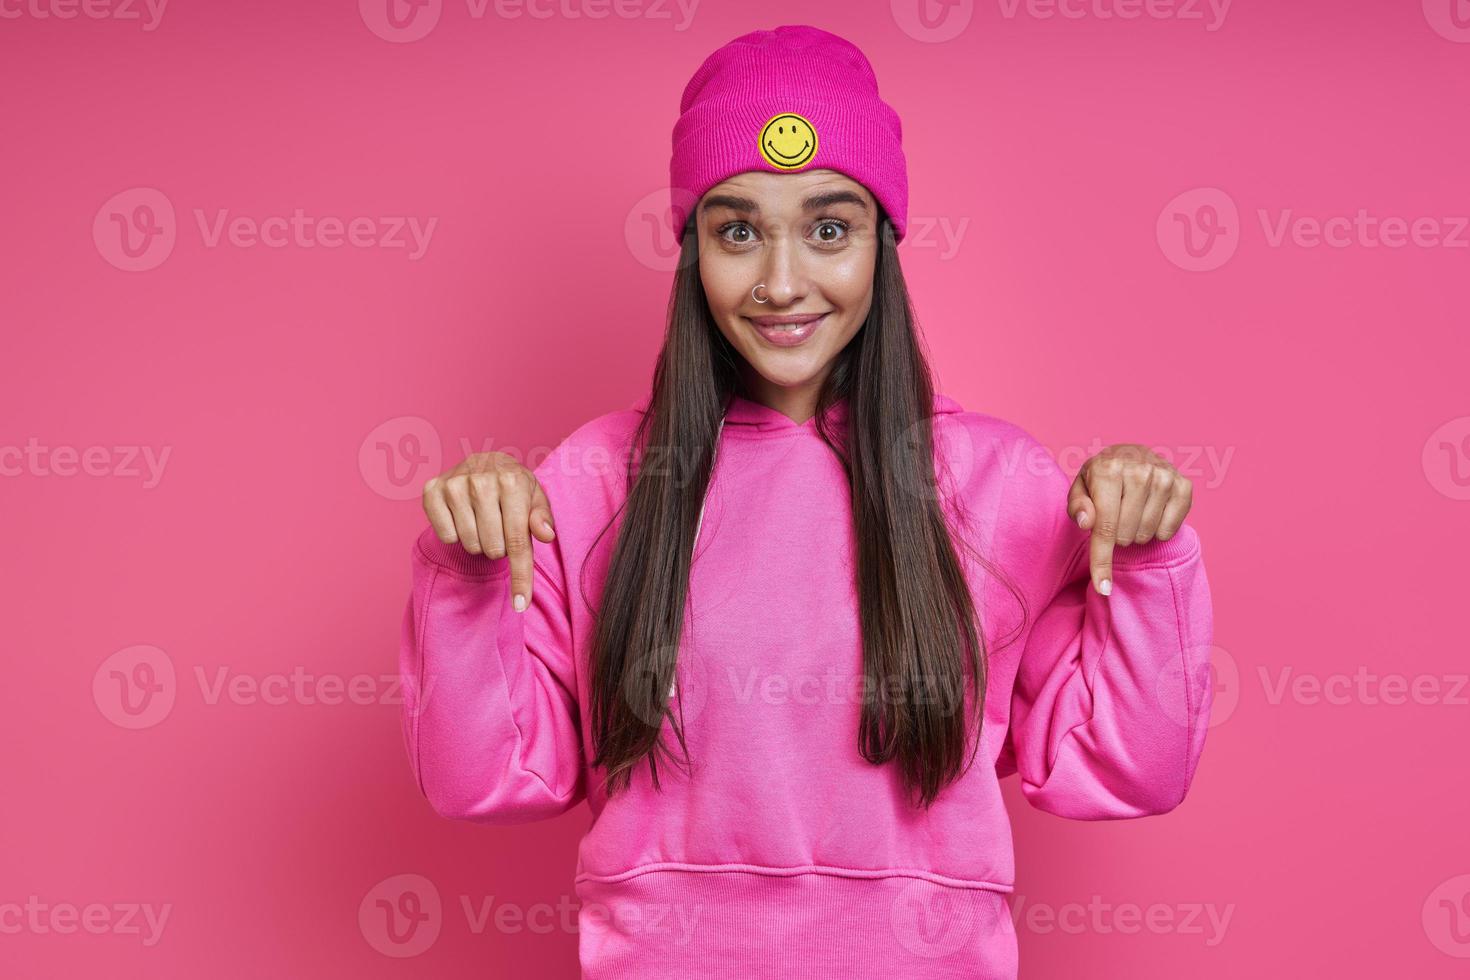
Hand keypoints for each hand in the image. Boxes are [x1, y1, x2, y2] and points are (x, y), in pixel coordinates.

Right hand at [421, 453, 556, 611]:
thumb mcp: (536, 500)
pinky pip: (446, 537)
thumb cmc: (515, 489)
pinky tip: (463, 517)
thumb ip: (542, 518)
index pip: (518, 541)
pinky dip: (456, 535)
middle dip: (501, 548)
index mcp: (513, 481)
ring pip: (470, 544)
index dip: (521, 576)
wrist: (485, 464)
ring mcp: (454, 484)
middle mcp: (482, 480)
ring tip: (484, 522)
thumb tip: (546, 535)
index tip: (521, 605)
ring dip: (480, 542)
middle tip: (501, 529)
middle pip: (493, 548)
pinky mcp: (432, 490)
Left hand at [1066, 445, 1191, 597]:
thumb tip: (1086, 522)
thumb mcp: (1080, 488)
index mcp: (1107, 468)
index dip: (1102, 560)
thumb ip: (1077, 506)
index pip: (1105, 525)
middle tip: (1115, 518)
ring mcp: (1164, 476)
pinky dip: (1157, 530)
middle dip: (1116, 536)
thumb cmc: (1100, 479)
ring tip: (1131, 515)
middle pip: (1126, 534)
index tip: (1103, 588)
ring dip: (1135, 533)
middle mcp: (1139, 469)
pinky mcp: (1184, 485)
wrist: (1129, 456)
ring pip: (1147, 534)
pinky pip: (1169, 530)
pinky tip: (1150, 513)